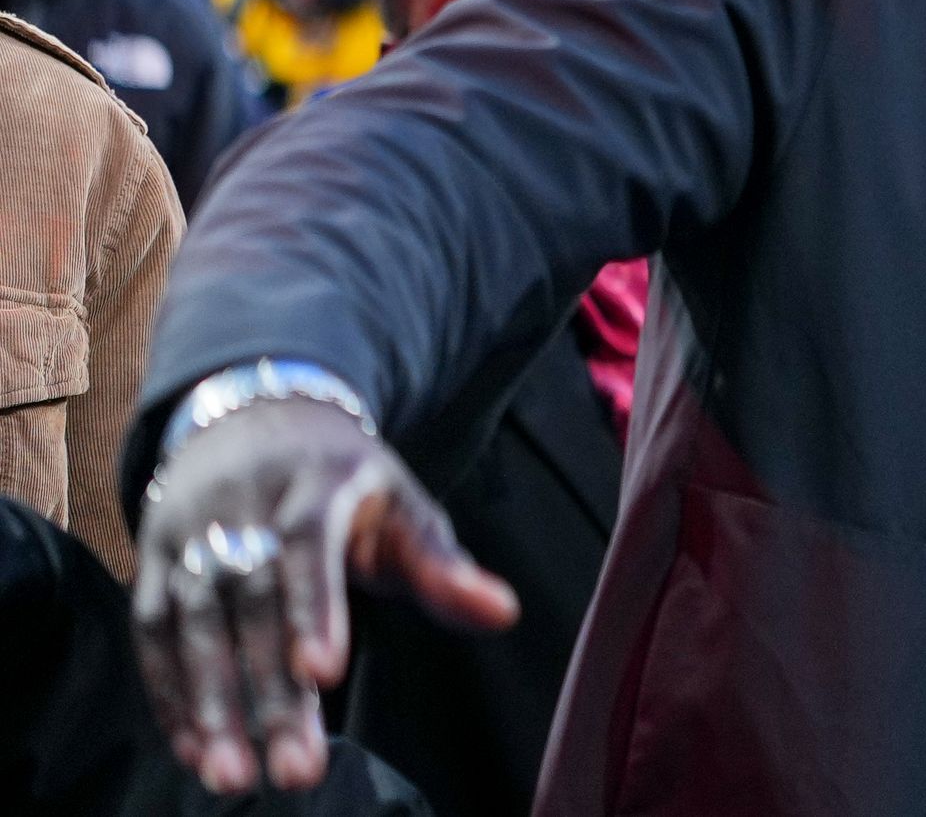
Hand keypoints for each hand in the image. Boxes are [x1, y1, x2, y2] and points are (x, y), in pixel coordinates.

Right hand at [135, 396, 515, 792]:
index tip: (325, 674)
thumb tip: (503, 613)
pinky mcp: (153, 563)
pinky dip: (169, 694)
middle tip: (290, 768)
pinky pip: (152, 635)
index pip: (308, 547)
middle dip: (267, 690)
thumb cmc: (345, 481)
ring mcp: (187, 534)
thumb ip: (444, 566)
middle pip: (249, 602)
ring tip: (231, 775)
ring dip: (208, 705)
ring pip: (190, 624)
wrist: (257, 420)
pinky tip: (194, 749)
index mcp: (312, 483)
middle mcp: (238, 506)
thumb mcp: (402, 504)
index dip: (314, 609)